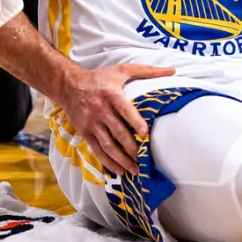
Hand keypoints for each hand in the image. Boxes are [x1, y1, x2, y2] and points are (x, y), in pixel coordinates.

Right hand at [59, 63, 175, 175]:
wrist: (69, 85)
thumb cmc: (99, 77)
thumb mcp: (121, 70)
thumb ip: (147, 71)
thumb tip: (172, 70)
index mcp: (112, 94)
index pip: (125, 110)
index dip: (135, 122)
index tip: (145, 134)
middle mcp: (101, 110)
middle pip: (118, 132)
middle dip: (132, 148)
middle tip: (144, 160)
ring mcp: (92, 123)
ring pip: (108, 145)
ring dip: (122, 160)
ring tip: (135, 170)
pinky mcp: (85, 132)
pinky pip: (97, 150)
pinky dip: (108, 162)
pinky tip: (119, 170)